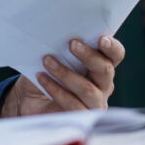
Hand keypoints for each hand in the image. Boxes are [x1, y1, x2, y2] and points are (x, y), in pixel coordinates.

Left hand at [0, 36, 124, 116]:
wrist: (28, 99)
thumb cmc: (45, 72)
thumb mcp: (52, 55)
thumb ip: (59, 44)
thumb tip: (56, 27)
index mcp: (100, 65)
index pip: (115, 55)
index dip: (112, 47)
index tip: (101, 39)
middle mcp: (103, 84)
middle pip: (105, 70)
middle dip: (89, 56)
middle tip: (72, 44)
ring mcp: (94, 103)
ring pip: (88, 89)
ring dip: (66, 73)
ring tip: (47, 61)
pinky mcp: (81, 117)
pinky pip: (73, 105)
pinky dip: (56, 90)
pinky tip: (42, 77)